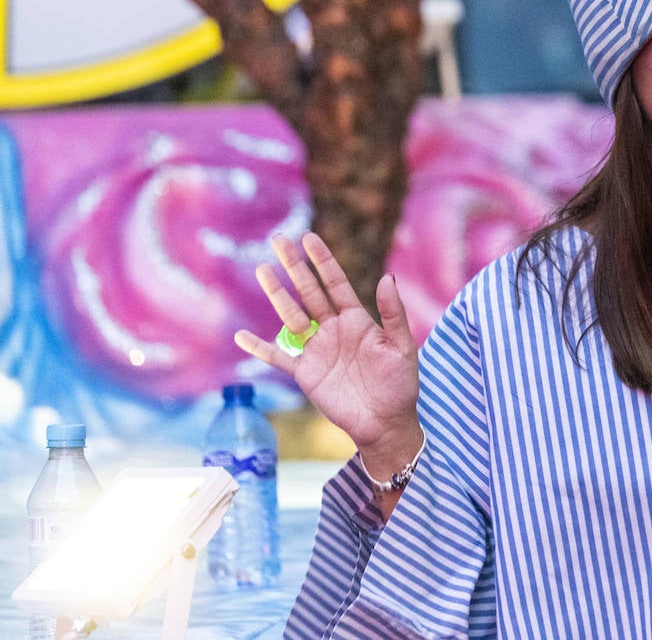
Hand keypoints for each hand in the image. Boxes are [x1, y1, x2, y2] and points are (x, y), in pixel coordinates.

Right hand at [233, 232, 422, 470]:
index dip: (322, 261)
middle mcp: (333, 329)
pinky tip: (241, 336)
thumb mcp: (401, 346)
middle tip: (278, 239)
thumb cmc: (399, 384)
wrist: (386, 423)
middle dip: (294, 266)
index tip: (309, 238)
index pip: (336, 283)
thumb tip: (387, 277)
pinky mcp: (305, 373)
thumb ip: (393, 314)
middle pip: (309, 292)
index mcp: (357, 320)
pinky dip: (260, 348)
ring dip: (277, 294)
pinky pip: (278, 357)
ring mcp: (317, 350)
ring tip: (262, 270)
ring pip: (291, 316)